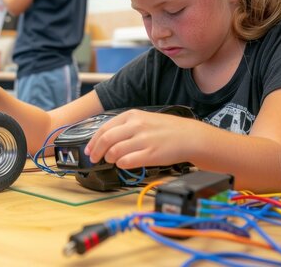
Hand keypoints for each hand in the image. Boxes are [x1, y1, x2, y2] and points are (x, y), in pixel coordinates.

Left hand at [84, 110, 199, 168]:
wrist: (190, 137)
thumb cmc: (167, 130)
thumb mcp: (144, 119)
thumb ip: (126, 126)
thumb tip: (105, 139)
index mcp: (132, 116)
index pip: (104, 128)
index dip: (93, 141)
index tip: (89, 149)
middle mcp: (136, 126)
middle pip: (105, 140)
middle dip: (96, 151)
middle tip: (94, 158)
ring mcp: (143, 140)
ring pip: (114, 152)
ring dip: (109, 158)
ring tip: (113, 160)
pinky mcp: (150, 154)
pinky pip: (126, 162)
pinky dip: (121, 165)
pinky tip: (124, 164)